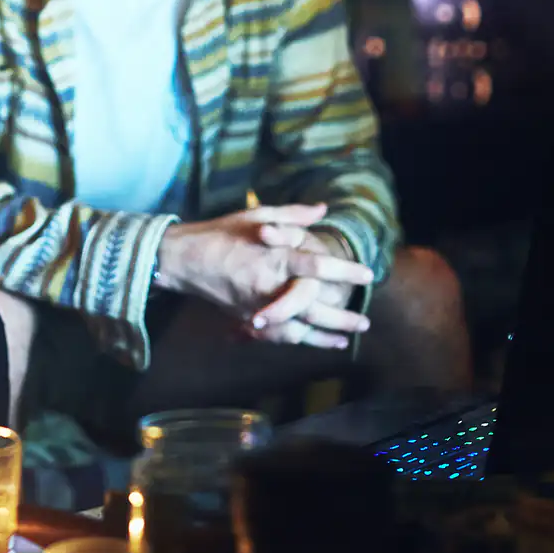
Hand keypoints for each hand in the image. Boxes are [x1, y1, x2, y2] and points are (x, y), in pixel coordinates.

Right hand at [157, 204, 374, 346]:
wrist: (184, 259)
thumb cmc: (221, 232)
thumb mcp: (257, 215)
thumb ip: (292, 215)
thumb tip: (322, 210)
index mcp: (275, 256)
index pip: (318, 267)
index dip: (346, 271)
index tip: (368, 274)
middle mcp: (270, 285)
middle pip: (314, 307)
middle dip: (343, 316)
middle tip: (365, 321)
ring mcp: (258, 305)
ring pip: (299, 328)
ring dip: (325, 335)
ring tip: (348, 338)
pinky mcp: (248, 317)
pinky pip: (279, 335)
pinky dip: (301, 341)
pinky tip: (316, 342)